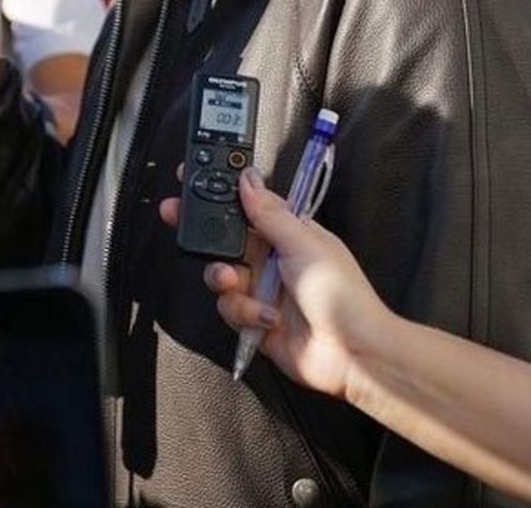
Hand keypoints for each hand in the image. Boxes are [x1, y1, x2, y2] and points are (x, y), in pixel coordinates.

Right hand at [159, 169, 392, 398]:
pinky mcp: (254, 320)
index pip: (245, 206)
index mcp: (287, 234)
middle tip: (177, 217)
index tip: (191, 180)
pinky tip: (268, 318)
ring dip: (223, 278)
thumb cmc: (341, 294)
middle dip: (202, 233)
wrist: (352, 352)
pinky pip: (228, 308)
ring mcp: (262, 290)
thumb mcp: (304, 243)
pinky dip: (244, 312)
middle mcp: (271, 260)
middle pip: (223, 239)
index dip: (218, 195)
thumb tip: (248, 178)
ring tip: (237, 283)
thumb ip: (269, 211)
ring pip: (219, 274)